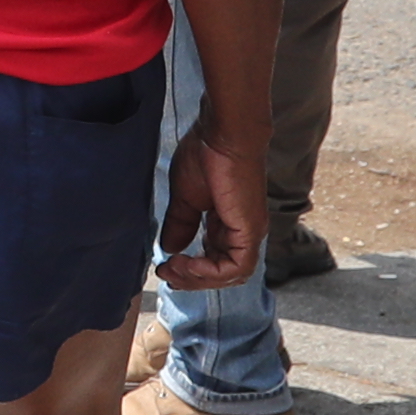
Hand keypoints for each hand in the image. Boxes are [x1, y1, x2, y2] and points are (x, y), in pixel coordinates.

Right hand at [152, 126, 267, 287]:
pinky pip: (236, 267)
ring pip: (230, 275)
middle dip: (191, 279)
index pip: (214, 260)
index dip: (190, 270)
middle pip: (222, 273)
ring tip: (173, 268)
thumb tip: (170, 248)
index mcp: (228, 223)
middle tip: (165, 273)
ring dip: (198, 278)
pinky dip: (210, 272)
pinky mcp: (250, 231)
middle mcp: (242, 232)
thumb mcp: (185, 197)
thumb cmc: (205, 155)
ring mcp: (249, 233)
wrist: (222, 135)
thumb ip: (180, 224)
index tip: (164, 266)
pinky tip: (187, 262)